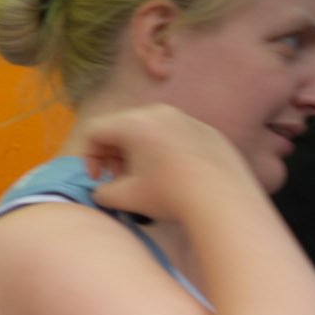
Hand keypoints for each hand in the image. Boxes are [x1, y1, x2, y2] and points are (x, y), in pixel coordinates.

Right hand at [79, 104, 261, 219]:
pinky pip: (175, 136)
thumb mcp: (126, 198)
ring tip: (146, 179)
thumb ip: (103, 192)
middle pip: (122, 127)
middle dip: (114, 154)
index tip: (98, 180)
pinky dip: (165, 153)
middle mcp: (159, 112)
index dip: (88, 158)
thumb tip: (103, 191)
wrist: (225, 202)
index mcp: (134, 123)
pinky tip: (175, 178)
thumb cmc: (170, 196)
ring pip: (149, 130)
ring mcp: (187, 119)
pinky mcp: (208, 131)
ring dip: (138, 153)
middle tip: (119, 179)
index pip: (95, 132)